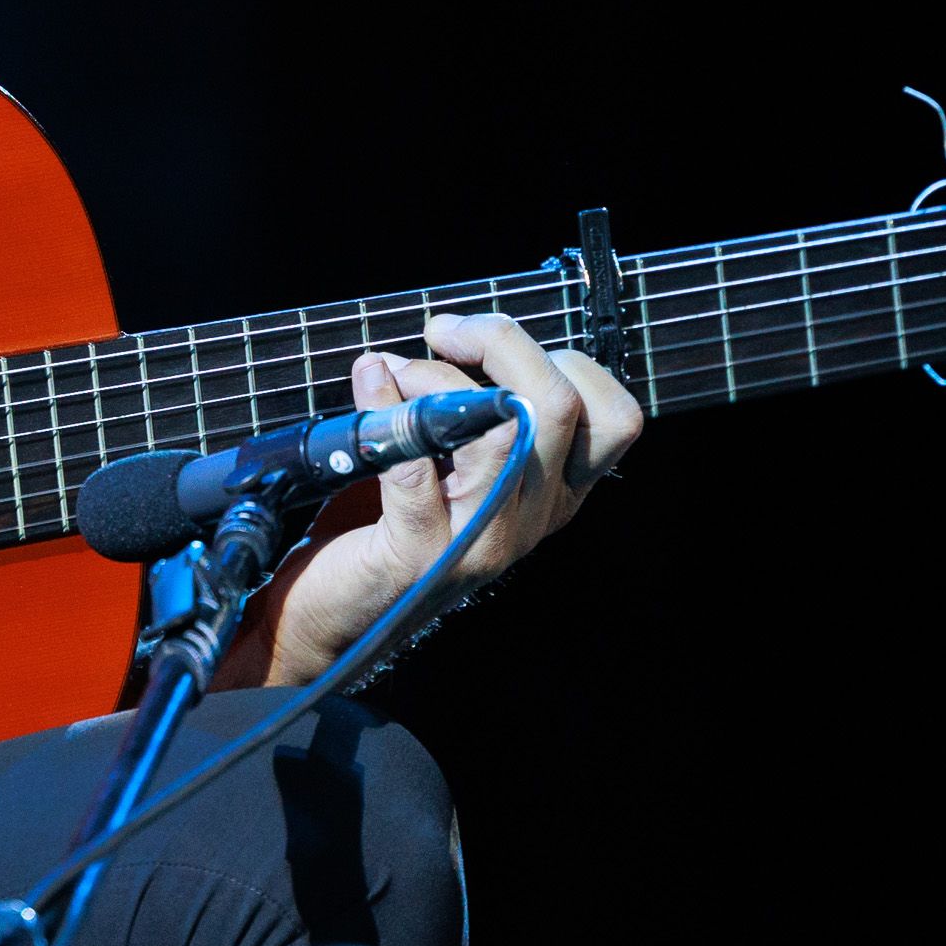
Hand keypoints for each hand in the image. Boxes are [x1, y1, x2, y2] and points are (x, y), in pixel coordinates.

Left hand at [256, 311, 639, 687]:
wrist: (331, 613)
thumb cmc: (385, 524)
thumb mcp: (455, 463)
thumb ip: (473, 409)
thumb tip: (450, 334)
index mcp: (553, 492)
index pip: (614, 419)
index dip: (564, 360)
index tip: (496, 343)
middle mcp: (531, 518)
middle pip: (560, 406)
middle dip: (502, 342)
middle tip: (443, 332)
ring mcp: (481, 540)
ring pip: (503, 429)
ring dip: (438, 378)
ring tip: (395, 373)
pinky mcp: (421, 552)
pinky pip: (415, 467)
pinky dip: (387, 410)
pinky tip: (369, 382)